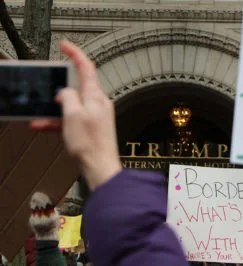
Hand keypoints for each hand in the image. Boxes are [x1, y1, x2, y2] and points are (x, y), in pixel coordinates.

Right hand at [30, 40, 121, 189]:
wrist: (100, 167)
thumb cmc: (90, 144)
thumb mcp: (72, 115)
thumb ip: (67, 97)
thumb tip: (65, 92)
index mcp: (96, 96)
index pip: (87, 68)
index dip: (75, 54)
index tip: (65, 46)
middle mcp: (98, 103)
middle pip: (78, 85)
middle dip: (60, 85)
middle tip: (48, 84)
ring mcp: (95, 115)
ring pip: (72, 104)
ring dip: (55, 107)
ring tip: (40, 112)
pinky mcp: (91, 127)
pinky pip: (72, 118)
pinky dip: (59, 120)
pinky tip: (43, 126)